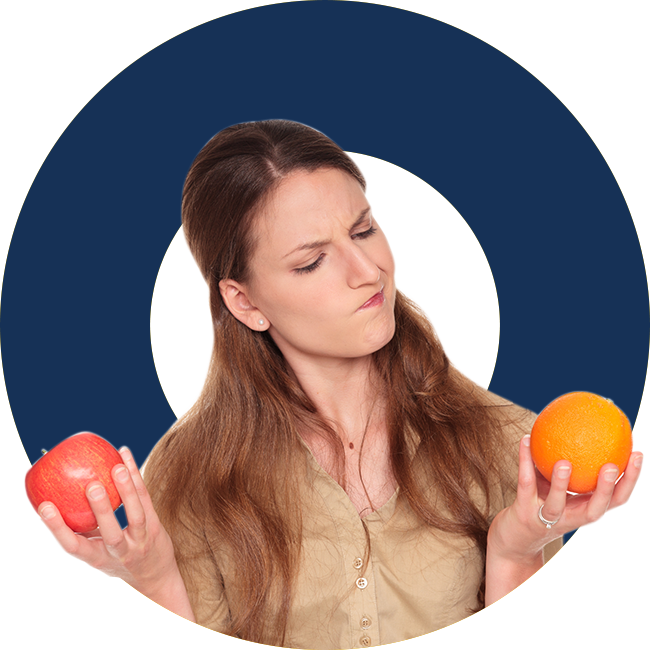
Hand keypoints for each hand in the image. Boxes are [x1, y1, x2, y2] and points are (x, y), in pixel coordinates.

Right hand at [33, 446, 178, 598]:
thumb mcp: (96, 550)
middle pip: (110, 532)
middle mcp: (118, 553)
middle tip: (91, 486)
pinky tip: (125, 456)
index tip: (44, 506)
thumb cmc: (116, 557)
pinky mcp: (155, 528)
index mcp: (95, 558)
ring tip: (117, 468)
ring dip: (127, 491)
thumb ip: (80, 529)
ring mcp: (140, 541)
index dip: (57, 527)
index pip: (72, 546)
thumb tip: (53, 498)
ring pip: (135, 516)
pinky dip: (136, 478)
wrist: (154, 579)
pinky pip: (146, 500)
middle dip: (101, 509)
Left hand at [489, 434, 643, 561]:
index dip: (630, 480)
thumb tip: (584, 424)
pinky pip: (525, 484)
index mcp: (585, 510)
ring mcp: (546, 518)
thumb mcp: (560, 487)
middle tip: (612, 465)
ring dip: (561, 483)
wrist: (515, 538)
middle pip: (595, 509)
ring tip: (565, 462)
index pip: (616, 499)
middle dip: (607, 489)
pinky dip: (525, 461)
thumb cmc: (542, 503)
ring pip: (556, 503)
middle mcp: (571, 518)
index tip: (638, 453)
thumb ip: (572, 462)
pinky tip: (525, 439)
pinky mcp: (523, 513)